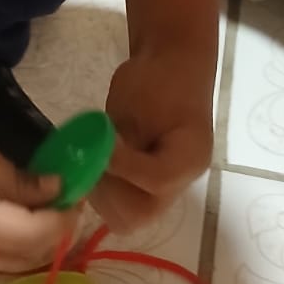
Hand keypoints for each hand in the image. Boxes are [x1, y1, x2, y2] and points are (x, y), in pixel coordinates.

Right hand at [0, 90, 73, 270]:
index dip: (65, 219)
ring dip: (29, 243)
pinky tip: (13, 215)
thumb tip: (55, 194)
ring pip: (2, 262)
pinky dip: (4, 241)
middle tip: (69, 204)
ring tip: (45, 209)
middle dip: (52, 237)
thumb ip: (21, 182)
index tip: (80, 193)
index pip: (36, 237)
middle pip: (22, 260)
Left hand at [96, 46, 213, 231]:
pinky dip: (103, 188)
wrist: (171, 68)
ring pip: (126, 216)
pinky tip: (97, 161)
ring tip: (95, 156)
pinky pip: (121, 204)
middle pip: (140, 213)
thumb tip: (98, 163)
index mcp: (189, 157)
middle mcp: (180, 182)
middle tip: (93, 156)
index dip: (122, 167)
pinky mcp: (145, 187)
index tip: (102, 145)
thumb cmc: (159, 79)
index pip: (157, 180)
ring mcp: (162, 189)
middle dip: (109, 188)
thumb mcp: (139, 103)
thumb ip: (122, 139)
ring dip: (101, 190)